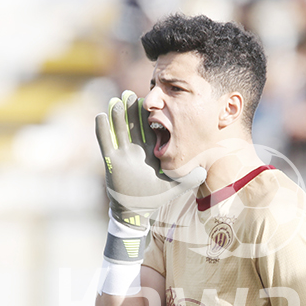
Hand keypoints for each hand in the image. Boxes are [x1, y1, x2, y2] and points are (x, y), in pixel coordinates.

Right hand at [95, 90, 205, 230]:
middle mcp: (136, 151)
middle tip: (130, 94)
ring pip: (120, 131)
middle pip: (134, 127)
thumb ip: (189, 179)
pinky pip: (106, 142)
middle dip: (132, 111)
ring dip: (118, 117)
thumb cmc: (154, 198)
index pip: (151, 131)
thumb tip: (204, 171)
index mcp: (150, 153)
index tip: (152, 103)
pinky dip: (102, 130)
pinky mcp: (111, 162)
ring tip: (117, 101)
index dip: (150, 118)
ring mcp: (123, 155)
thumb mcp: (174, 187)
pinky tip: (101, 116)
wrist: (135, 210)